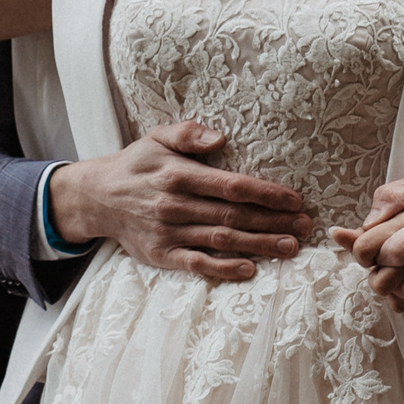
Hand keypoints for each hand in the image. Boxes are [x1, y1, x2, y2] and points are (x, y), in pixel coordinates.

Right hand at [48, 122, 314, 282]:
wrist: (97, 198)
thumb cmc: (137, 164)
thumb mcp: (157, 137)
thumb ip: (188, 133)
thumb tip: (220, 137)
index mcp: (178, 174)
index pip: (230, 185)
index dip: (265, 193)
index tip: (294, 199)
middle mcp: (175, 205)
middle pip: (233, 215)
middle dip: (273, 221)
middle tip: (306, 226)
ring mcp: (168, 233)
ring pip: (221, 240)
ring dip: (259, 244)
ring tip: (290, 247)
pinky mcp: (162, 255)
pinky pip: (197, 264)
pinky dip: (224, 269)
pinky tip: (249, 269)